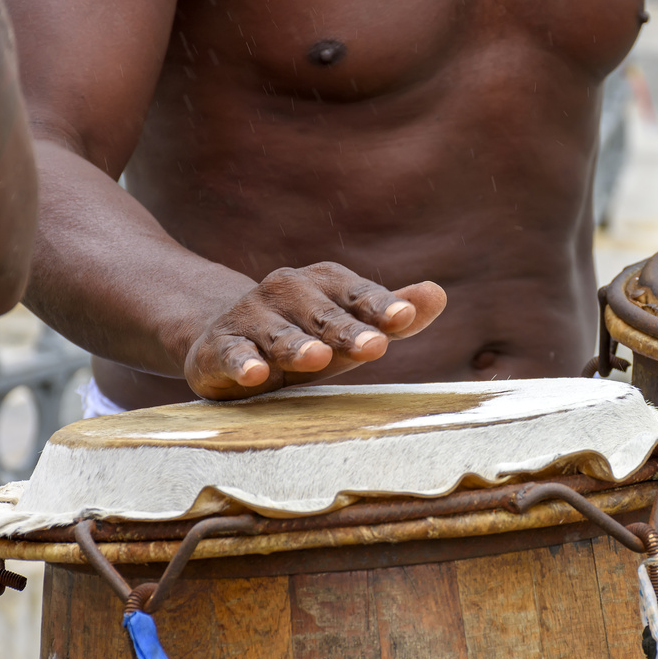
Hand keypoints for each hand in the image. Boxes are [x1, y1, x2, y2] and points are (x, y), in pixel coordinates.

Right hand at [184, 262, 446, 399]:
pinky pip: (232, 354)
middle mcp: (287, 292)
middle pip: (324, 316)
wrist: (223, 335)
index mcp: (325, 283)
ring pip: (279, 335)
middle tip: (375, 346)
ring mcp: (251, 318)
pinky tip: (255, 374)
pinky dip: (242, 363)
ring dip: (297, 346)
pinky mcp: (219, 347)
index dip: (383, 306)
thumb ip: (392, 313)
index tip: (405, 317)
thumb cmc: (305, 334)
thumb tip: (438, 294)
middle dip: (348, 331)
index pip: (360, 295)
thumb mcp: (351, 325)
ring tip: (317, 357)